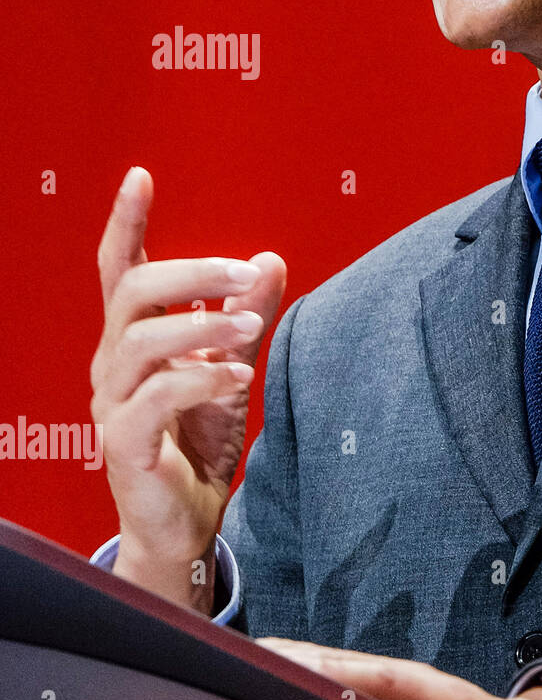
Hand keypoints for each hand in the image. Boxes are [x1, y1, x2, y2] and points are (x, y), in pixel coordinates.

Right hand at [91, 166, 285, 610]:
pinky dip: (199, 379)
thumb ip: (246, 315)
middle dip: (191, 272)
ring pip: (141, 341)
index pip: (121, 270)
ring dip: (202, 325)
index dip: (126, 223)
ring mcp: (113, 405)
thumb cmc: (199, 441)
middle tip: (245, 273)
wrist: (188, 523)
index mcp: (135, 341)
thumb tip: (270, 258)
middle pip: (133, 293)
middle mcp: (114, 365)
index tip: (142, 176)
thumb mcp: (231, 367)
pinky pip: (154, 399)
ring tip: (251, 327)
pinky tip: (237, 376)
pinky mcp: (124, 445)